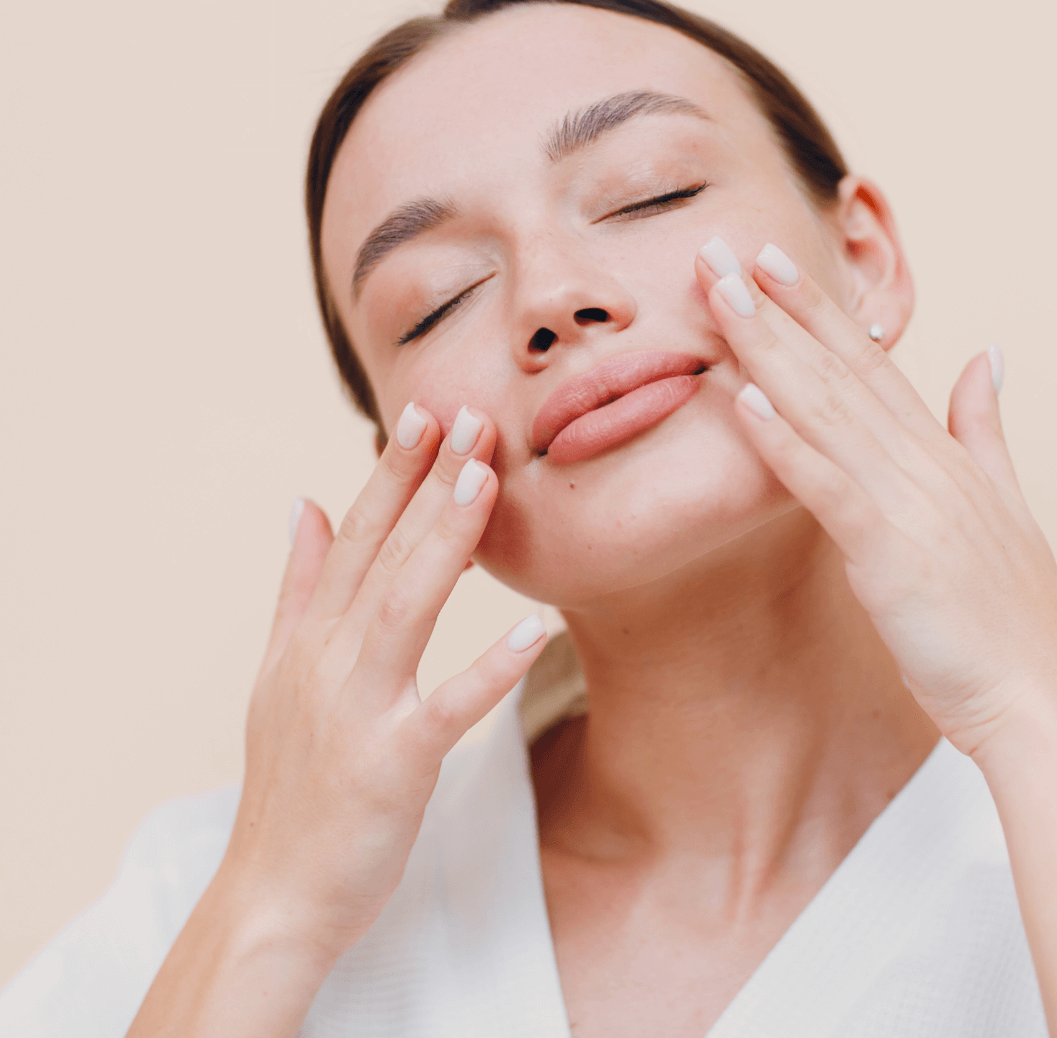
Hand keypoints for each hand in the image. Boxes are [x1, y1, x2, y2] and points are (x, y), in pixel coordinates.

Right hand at [216, 404, 546, 962]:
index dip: (390, 471)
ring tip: (484, 480)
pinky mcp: (394, 764)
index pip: (355, 535)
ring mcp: (358, 709)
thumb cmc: (289, 782)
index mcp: (309, 637)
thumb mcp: (276, 673)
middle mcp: (328, 660)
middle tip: (469, 414)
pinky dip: (489, 669)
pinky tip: (535, 629)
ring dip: (445, 542)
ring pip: (405, 608)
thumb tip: (303, 502)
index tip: (424, 411)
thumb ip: (297, 587)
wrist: (272, 895)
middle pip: (384, 554)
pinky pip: (448, 709)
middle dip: (426, 481)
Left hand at [695, 238, 1056, 755]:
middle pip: (837, 368)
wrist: (1041, 697)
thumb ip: (985, 425)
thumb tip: (988, 352)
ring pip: (826, 409)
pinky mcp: (891, 552)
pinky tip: (743, 401)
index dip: (816, 306)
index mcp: (939, 450)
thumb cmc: (1009, 613)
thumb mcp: (1004, 502)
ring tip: (719, 297)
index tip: (770, 260)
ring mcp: (908, 502)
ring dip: (768, 350)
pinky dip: (785, 443)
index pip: (867, 359)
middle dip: (775, 307)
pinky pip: (828, 487)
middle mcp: (922, 461)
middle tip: (720, 250)